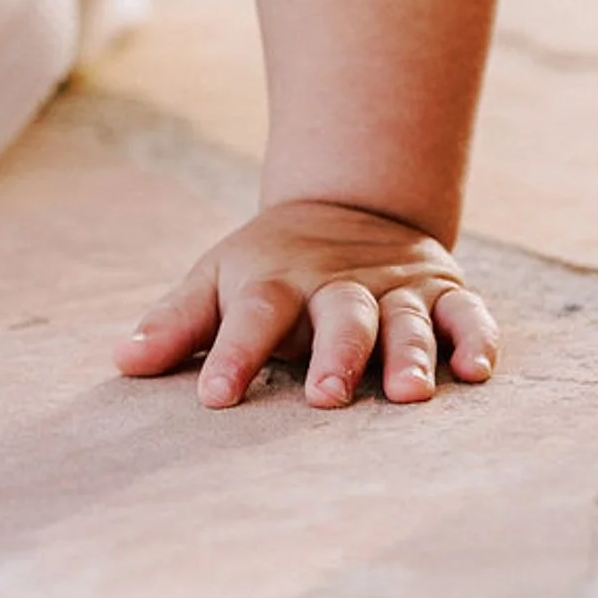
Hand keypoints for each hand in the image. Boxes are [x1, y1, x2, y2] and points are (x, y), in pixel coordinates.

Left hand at [116, 198, 497, 409]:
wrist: (351, 201)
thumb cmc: (272, 264)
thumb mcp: (219, 278)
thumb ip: (177, 322)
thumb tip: (121, 362)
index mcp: (278, 280)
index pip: (252, 315)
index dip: (233, 353)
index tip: (214, 396)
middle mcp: (339, 285)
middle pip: (339, 315)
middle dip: (335, 355)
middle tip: (325, 396)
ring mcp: (395, 289)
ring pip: (405, 319)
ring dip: (408, 354)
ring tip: (407, 394)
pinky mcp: (442, 294)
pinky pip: (466, 315)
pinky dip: (474, 339)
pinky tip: (475, 370)